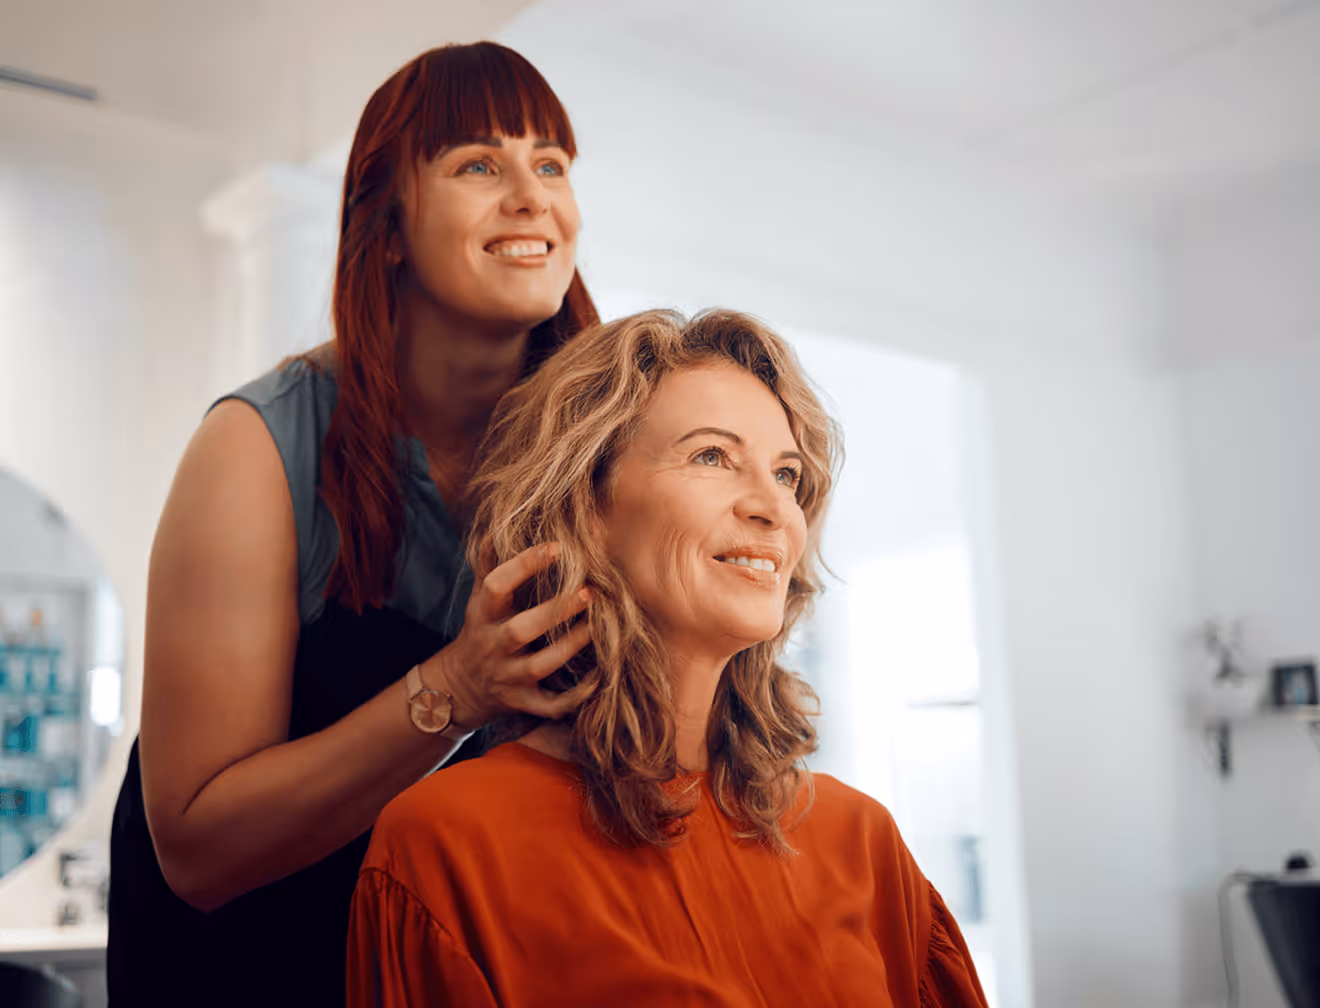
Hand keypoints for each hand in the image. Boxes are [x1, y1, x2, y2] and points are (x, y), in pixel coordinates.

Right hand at [423, 542, 593, 727]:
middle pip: (520, 630)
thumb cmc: (481, 629)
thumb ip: (491, 561)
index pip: (496, 585)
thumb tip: (501, 520)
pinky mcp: (521, 703)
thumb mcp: (479, 597)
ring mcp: (506, 676)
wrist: (459, 687)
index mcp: (482, 613)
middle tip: (590, 591)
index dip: (524, 565)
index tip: (558, 546)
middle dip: (554, 612)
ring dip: (569, 648)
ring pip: (538, 666)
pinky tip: (600, 678)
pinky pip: (549, 705)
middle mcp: (493, 645)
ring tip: (599, 627)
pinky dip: (575, 697)